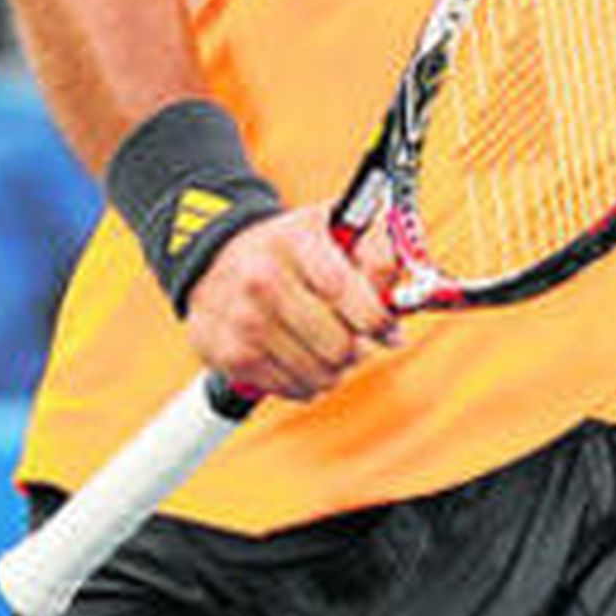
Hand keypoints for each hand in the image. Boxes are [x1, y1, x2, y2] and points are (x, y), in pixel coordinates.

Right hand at [181, 204, 399, 400]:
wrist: (214, 260)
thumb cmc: (288, 247)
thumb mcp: (333, 226)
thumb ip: (379, 250)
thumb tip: (401, 299)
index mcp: (295, 241)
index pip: (344, 289)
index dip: (378, 319)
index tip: (390, 330)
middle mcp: (264, 279)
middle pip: (338, 343)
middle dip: (360, 348)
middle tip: (360, 342)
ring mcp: (245, 320)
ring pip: (320, 373)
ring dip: (337, 369)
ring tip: (332, 350)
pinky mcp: (231, 355)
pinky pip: (292, 388)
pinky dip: (307, 382)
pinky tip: (303, 359)